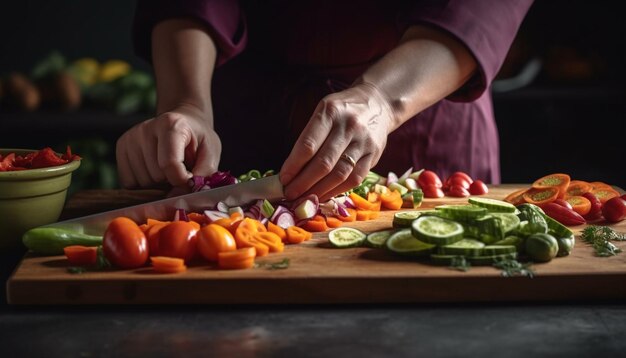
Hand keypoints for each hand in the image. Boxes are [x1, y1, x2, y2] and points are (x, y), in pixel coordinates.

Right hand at [116, 104, 220, 187]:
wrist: (183, 123)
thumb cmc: (198, 139)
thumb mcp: (211, 153)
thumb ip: (203, 174)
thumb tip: (180, 194)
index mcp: (171, 124)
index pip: (169, 163)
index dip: (182, 181)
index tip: (190, 180)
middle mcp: (146, 129)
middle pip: (156, 175)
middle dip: (171, 180)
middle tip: (180, 168)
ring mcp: (130, 138)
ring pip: (142, 182)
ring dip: (158, 183)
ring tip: (167, 168)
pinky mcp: (120, 147)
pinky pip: (129, 183)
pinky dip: (144, 184)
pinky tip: (154, 170)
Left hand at [280, 83, 394, 200]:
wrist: (378, 103)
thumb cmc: (342, 111)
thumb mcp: (323, 111)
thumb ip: (310, 136)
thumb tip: (292, 170)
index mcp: (330, 112)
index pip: (308, 145)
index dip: (294, 166)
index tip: (283, 179)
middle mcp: (349, 126)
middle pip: (323, 163)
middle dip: (303, 183)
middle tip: (289, 194)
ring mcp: (364, 142)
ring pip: (339, 174)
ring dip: (319, 191)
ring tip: (304, 199)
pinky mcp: (374, 155)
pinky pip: (355, 179)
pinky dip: (337, 191)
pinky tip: (323, 196)